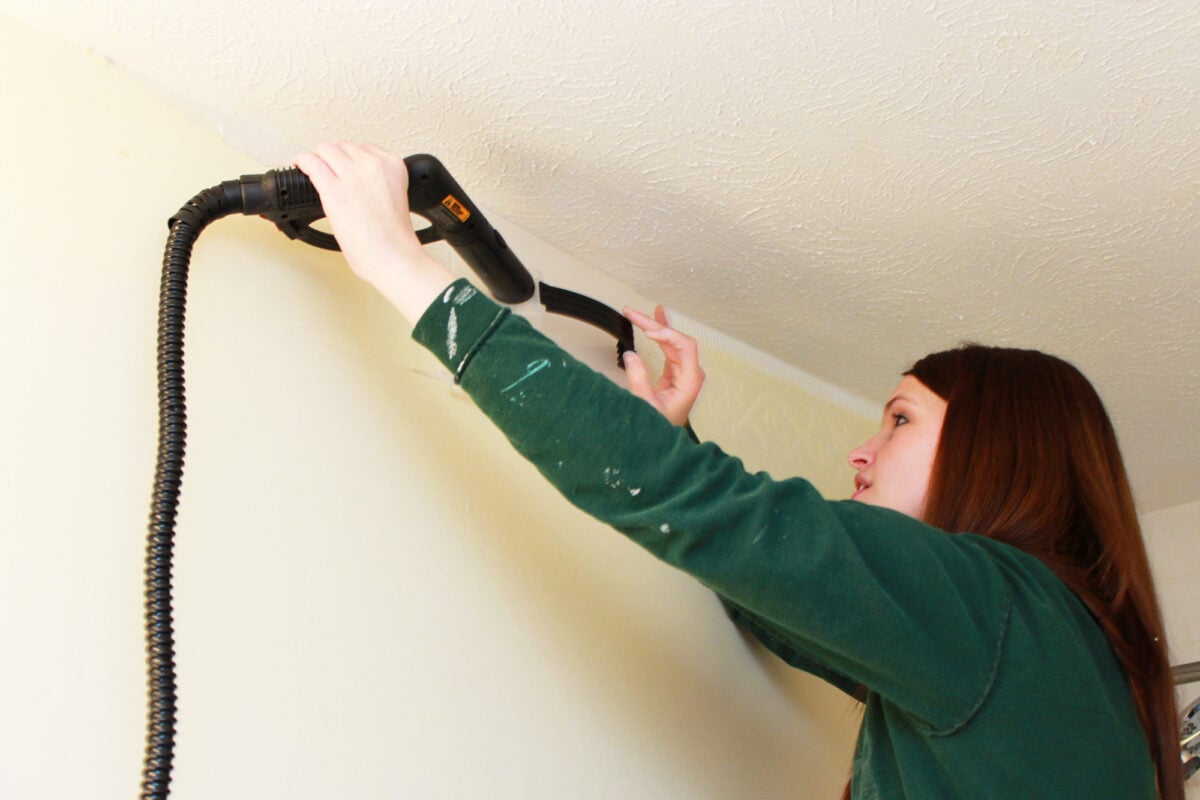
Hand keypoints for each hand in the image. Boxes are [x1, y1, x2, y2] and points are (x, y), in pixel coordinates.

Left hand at [293, 142, 454, 323]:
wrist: (393, 256)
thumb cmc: (395, 238)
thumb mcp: (395, 199)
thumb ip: (379, 185)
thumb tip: (358, 186)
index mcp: (392, 166)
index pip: (365, 148)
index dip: (351, 158)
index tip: (344, 166)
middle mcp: (372, 165)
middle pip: (343, 146)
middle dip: (333, 157)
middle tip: (327, 169)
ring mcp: (352, 175)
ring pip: (325, 149)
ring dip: (318, 157)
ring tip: (312, 166)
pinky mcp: (333, 189)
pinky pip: (311, 162)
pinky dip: (302, 161)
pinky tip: (300, 165)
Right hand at [621, 305, 704, 425]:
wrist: (662, 444)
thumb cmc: (659, 429)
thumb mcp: (645, 406)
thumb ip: (639, 380)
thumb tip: (631, 355)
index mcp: (689, 381)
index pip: (685, 347)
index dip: (668, 334)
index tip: (648, 331)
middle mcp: (689, 374)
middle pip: (676, 340)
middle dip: (654, 326)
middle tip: (632, 313)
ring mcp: (683, 372)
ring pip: (671, 342)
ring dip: (653, 327)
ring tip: (637, 313)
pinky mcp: (674, 373)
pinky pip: (668, 348)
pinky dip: (659, 335)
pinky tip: (655, 321)